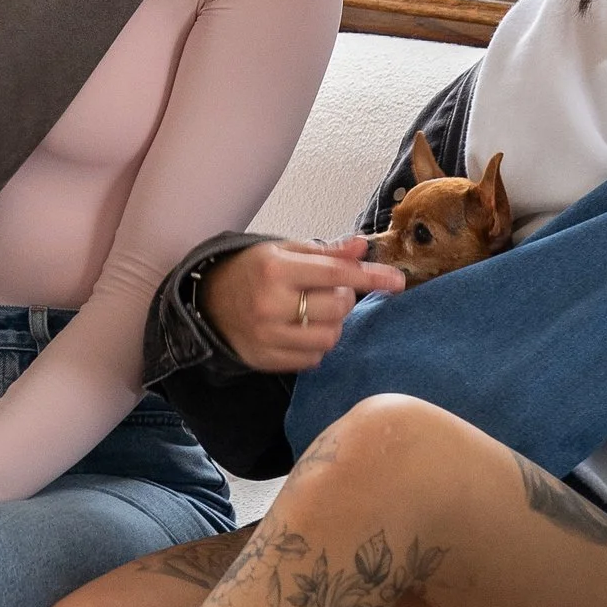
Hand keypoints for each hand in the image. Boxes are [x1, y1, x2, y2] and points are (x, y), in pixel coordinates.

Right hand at [200, 234, 404, 373]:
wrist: (207, 301)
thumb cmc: (253, 271)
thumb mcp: (284, 251)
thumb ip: (327, 252)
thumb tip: (363, 247)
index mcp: (276, 270)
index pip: (335, 274)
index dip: (371, 277)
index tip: (398, 281)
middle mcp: (270, 305)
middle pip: (338, 309)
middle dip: (344, 299)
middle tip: (329, 291)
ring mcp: (267, 336)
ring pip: (329, 338)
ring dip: (332, 325)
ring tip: (314, 312)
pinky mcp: (265, 360)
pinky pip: (312, 360)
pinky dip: (316, 346)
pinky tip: (301, 330)